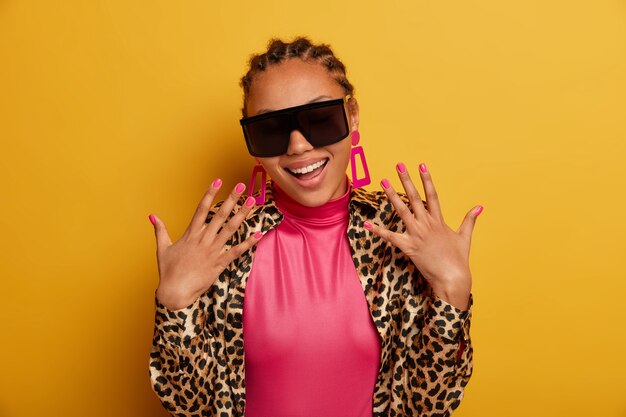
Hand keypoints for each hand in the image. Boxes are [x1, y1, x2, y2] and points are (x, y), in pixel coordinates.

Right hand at [149, 179, 262, 309]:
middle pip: (220, 214)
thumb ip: (160, 230)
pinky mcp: (219, 263)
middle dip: (232, 199)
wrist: (174, 292)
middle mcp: (203, 239)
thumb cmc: (168, 271)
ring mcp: (212, 251)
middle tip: (241, 185)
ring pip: (230, 229)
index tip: (218, 180)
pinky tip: (258, 234)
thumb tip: (152, 215)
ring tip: (252, 202)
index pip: (201, 209)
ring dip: (242, 214)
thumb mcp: (162, 248)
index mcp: (190, 234)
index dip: (210, 193)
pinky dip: (248, 243)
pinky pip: (236, 251)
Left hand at [363, 163, 482, 310]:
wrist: (453, 277)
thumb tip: (480, 206)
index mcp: (439, 220)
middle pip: (415, 197)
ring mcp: (417, 234)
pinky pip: (390, 237)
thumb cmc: (458, 259)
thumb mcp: (465, 237)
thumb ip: (470, 220)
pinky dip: (377, 230)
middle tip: (398, 165)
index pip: (432, 194)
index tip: (421, 165)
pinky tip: (366, 224)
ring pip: (401, 210)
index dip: (426, 179)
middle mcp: (427, 224)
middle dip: (406, 180)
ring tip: (383, 181)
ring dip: (391, 195)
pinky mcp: (408, 247)